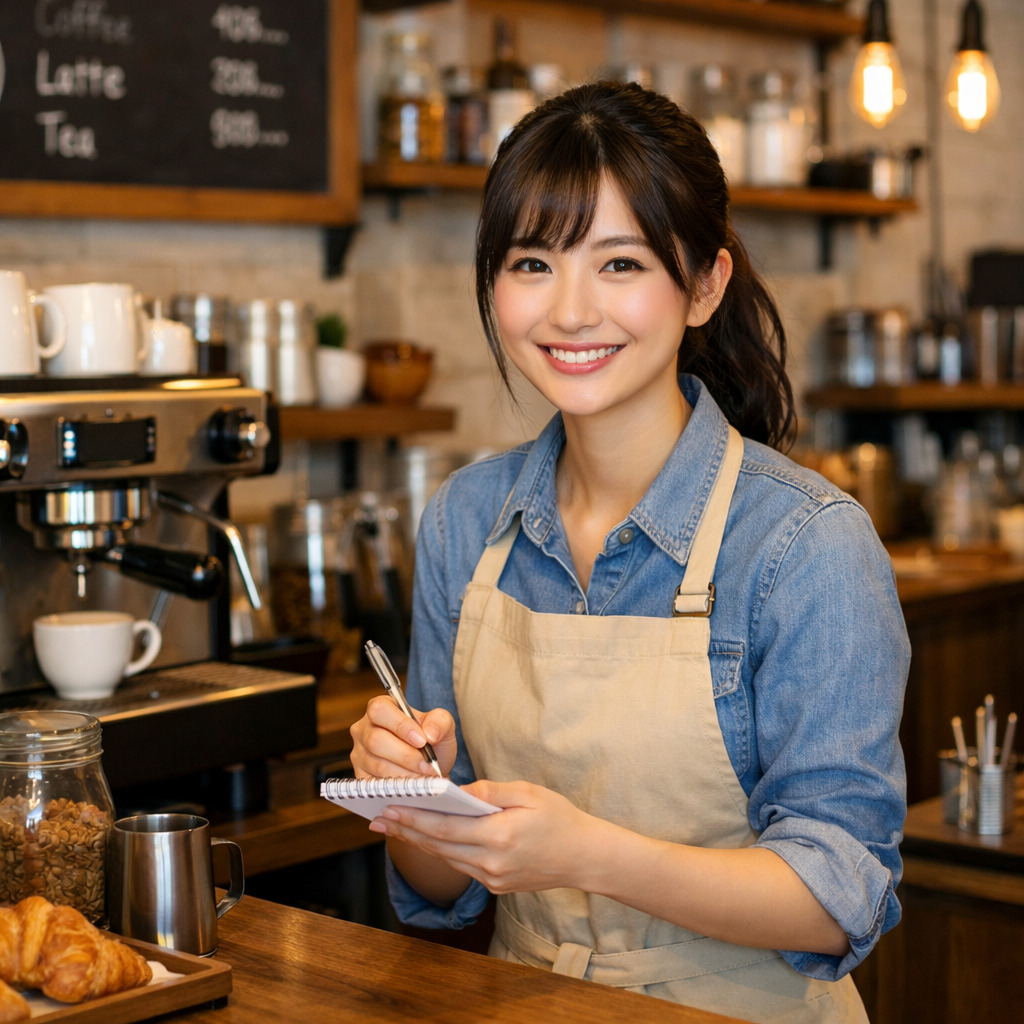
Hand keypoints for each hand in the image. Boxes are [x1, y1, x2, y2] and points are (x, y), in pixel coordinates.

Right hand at [350, 695, 457, 778]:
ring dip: (404, 773)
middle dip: (406, 756)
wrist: (429, 767)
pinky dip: (396, 787)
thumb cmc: (431, 742)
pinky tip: (411, 786)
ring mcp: (359, 753)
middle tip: (428, 766)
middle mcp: (364, 729)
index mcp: (380, 708)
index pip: (380, 710)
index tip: (423, 741)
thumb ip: (440, 721)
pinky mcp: (360, 776)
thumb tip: (430, 733)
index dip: (401, 725)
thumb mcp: (442, 726)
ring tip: (423, 777)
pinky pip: (374, 784)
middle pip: (376, 740)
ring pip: (376, 764)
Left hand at [370, 779, 600, 895]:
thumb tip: (456, 789)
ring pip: (446, 858)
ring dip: (419, 842)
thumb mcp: (527, 792)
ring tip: (395, 826)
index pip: (445, 827)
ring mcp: (492, 879)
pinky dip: (442, 850)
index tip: (389, 807)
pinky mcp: (494, 886)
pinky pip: (461, 866)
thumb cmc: (559, 818)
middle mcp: (491, 863)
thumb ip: (490, 791)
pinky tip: (428, 838)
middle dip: (406, 830)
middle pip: (438, 845)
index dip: (413, 818)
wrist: (584, 857)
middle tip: (378, 817)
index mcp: (498, 836)